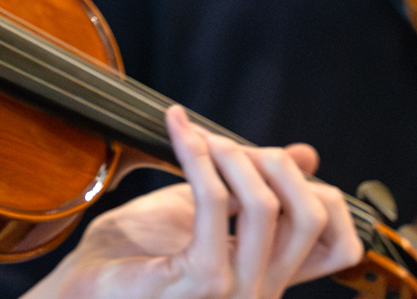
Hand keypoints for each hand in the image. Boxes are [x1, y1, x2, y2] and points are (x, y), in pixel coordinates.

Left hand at [24, 107, 361, 298]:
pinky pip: (215, 203)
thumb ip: (248, 188)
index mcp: (268, 280)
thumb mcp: (201, 212)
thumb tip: (307, 155)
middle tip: (223, 141)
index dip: (315, 187)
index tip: (268, 156)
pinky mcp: (201, 281)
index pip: (338, 239)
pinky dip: (197, 157)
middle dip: (275, 162)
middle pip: (314, 214)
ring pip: (268, 205)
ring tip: (195, 136)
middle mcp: (262, 293)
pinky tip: (179, 133)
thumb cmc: (130, 258)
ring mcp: (236, 292)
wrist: (78, 294)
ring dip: (230, 153)